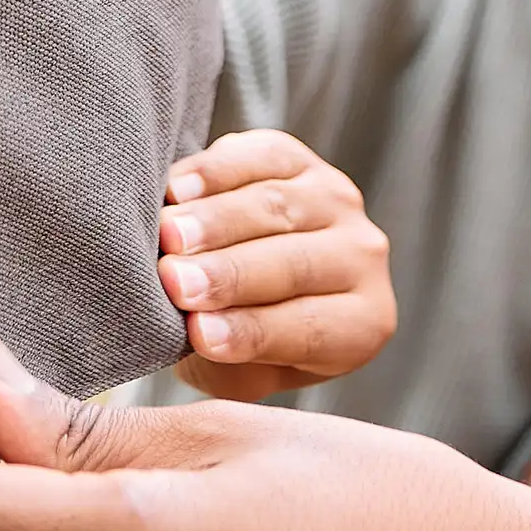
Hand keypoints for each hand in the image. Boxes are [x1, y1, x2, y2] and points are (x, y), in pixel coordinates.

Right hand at [156, 128, 395, 399]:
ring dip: (216, 221)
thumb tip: (194, 326)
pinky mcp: (301, 157)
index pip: (310, 329)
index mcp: (361, 324)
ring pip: (276, 206)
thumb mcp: (239, 373)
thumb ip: (226, 357)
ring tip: (168, 235)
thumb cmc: (242, 341)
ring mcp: (337, 199)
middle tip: (174, 280)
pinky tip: (176, 190)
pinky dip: (215, 172)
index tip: (197, 333)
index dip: (251, 330)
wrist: (242, 278)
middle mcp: (362, 256)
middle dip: (229, 273)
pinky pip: (262, 156)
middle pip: (294, 263)